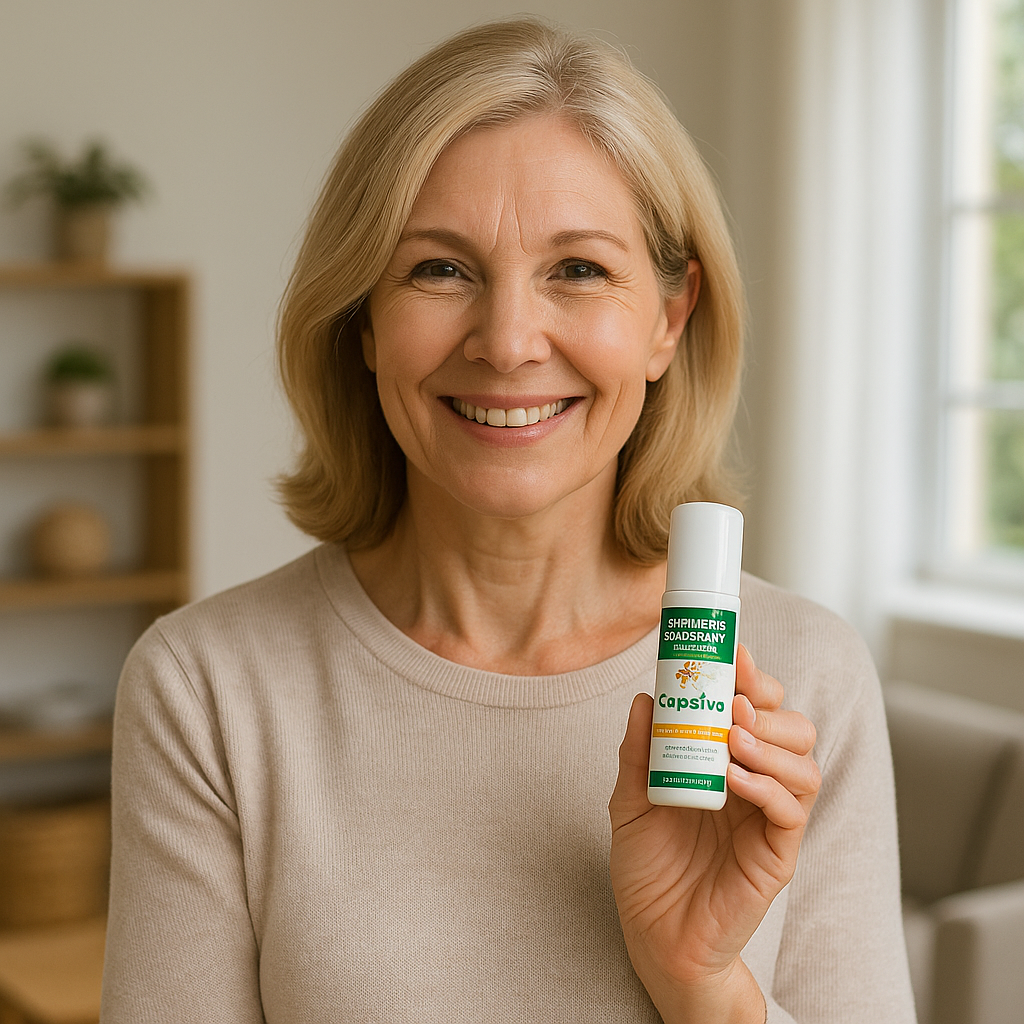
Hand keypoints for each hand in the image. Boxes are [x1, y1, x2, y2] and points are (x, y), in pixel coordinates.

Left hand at [607, 644, 820, 1023]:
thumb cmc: (648, 868)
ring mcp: (770, 819)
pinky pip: (791, 811)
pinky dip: (768, 786)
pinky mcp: (777, 854)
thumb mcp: (631, 801)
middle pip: (794, 728)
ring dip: (771, 741)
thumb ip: (639, 753)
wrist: (655, 936)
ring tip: (733, 734)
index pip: (757, 710)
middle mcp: (756, 784)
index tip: (734, 654)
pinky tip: (736, 776)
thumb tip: (645, 698)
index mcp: (727, 763)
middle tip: (735, 698)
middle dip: (769, 705)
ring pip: (803, 764)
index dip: (753, 679)